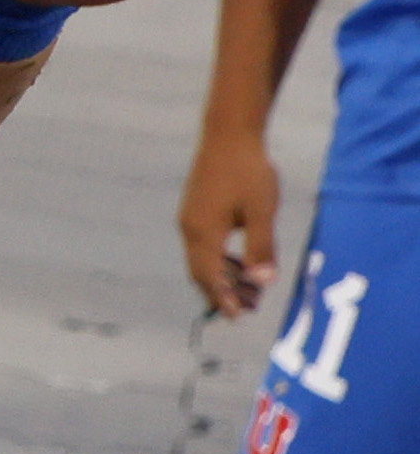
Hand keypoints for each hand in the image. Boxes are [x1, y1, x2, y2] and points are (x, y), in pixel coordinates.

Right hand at [179, 129, 286, 316]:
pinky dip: (220, 262)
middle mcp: (190, 229)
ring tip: (250, 290)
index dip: (223, 299)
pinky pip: (203, 247)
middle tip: (252, 309)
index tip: (239, 318)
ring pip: (202, 260)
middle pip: (201, 273)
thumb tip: (263, 281)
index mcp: (203, 232)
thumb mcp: (261, 211)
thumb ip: (261, 247)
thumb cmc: (249, 171)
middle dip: (223, 294)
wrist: (228, 134)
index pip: (209, 276)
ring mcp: (190, 219)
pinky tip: (239, 264)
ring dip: (223, 278)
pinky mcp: (196, 211)